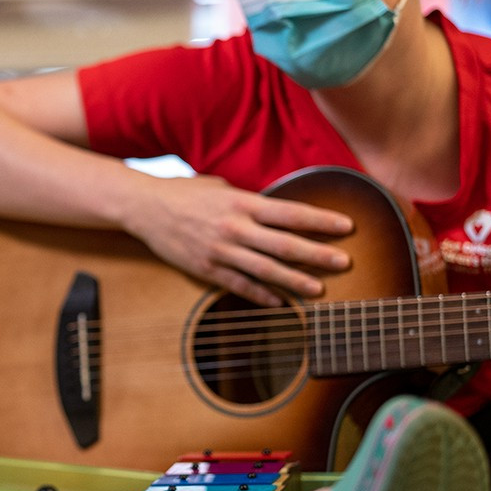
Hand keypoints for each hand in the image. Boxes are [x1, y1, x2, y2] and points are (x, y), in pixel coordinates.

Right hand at [123, 175, 352, 306]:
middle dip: (317, 254)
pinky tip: (281, 303)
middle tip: (344, 262)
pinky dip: (260, 295)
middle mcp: (234, 227)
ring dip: (294, 281)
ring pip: (265, 269)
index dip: (320, 221)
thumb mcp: (221, 187)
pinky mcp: (205, 268)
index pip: (290, 213)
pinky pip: (238, 285)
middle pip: (284, 244)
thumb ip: (249, 201)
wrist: (144, 207)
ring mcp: (220, 250)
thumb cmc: (186, 193)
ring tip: (319, 289)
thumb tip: (276, 211)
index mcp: (241, 202)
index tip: (346, 226)